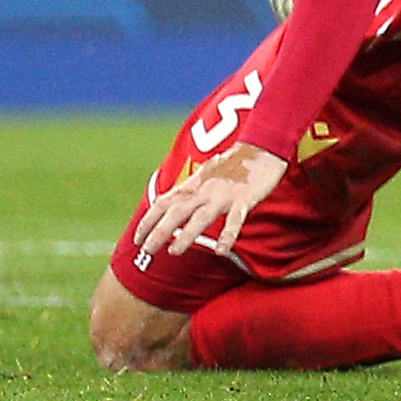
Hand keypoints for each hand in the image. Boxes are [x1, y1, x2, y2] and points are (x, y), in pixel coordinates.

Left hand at [136, 142, 288, 258]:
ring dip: (186, 234)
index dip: (148, 220)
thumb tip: (171, 205)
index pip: (164, 202)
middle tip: (146, 250)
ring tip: (173, 252)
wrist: (263, 148)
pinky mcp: (244, 199)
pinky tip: (221, 251)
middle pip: (177, 211)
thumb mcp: (206, 174)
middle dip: (159, 231)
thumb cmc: (234, 164)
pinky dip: (227, 235)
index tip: (137, 238)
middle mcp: (205, 189)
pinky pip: (234, 220)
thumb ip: (190, 190)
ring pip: (201, 216)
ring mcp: (224, 194)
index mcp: (194, 184)